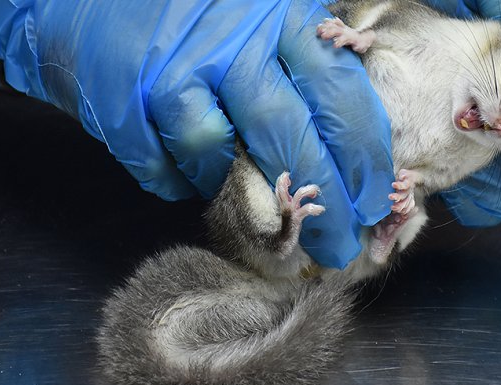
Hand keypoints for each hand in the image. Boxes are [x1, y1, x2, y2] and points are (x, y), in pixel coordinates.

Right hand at [0, 0, 394, 267]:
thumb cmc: (186, 8)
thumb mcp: (254, 14)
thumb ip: (297, 61)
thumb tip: (345, 138)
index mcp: (276, 16)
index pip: (339, 94)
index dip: (363, 155)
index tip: (374, 197)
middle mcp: (230, 44)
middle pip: (293, 138)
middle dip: (323, 204)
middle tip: (340, 245)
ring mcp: (174, 73)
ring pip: (222, 157)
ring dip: (238, 188)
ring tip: (246, 192)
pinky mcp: (126, 104)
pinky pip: (166, 168)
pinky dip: (180, 179)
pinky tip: (186, 169)